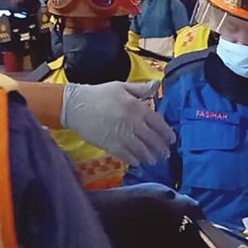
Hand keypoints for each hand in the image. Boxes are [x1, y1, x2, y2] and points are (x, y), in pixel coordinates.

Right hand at [61, 81, 175, 165]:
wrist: (75, 106)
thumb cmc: (98, 94)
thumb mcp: (121, 86)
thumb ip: (141, 88)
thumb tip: (157, 85)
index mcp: (136, 106)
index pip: (157, 122)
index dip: (166, 133)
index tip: (172, 139)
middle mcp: (132, 122)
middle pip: (152, 139)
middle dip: (161, 148)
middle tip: (166, 154)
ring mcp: (121, 135)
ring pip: (141, 149)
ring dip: (150, 156)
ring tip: (154, 160)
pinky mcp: (111, 145)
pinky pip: (127, 155)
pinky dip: (134, 160)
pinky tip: (138, 162)